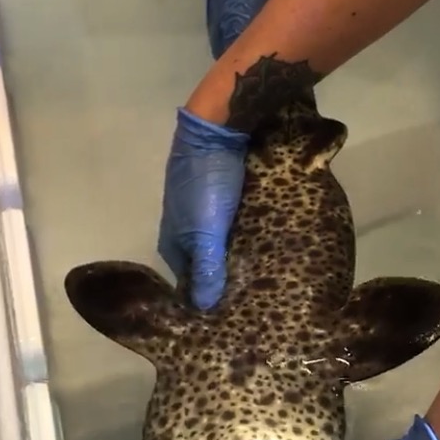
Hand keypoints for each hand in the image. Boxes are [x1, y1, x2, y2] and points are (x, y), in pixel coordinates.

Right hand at [157, 107, 248, 309]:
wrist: (220, 125)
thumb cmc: (208, 182)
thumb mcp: (206, 231)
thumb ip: (206, 268)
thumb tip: (205, 308)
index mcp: (173, 240)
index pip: (188, 280)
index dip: (206, 296)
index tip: (231, 314)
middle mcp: (185, 227)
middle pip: (205, 261)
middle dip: (224, 278)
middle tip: (253, 298)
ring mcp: (204, 209)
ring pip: (221, 242)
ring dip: (238, 257)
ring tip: (264, 277)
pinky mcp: (223, 193)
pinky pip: (235, 224)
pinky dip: (246, 236)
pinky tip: (266, 245)